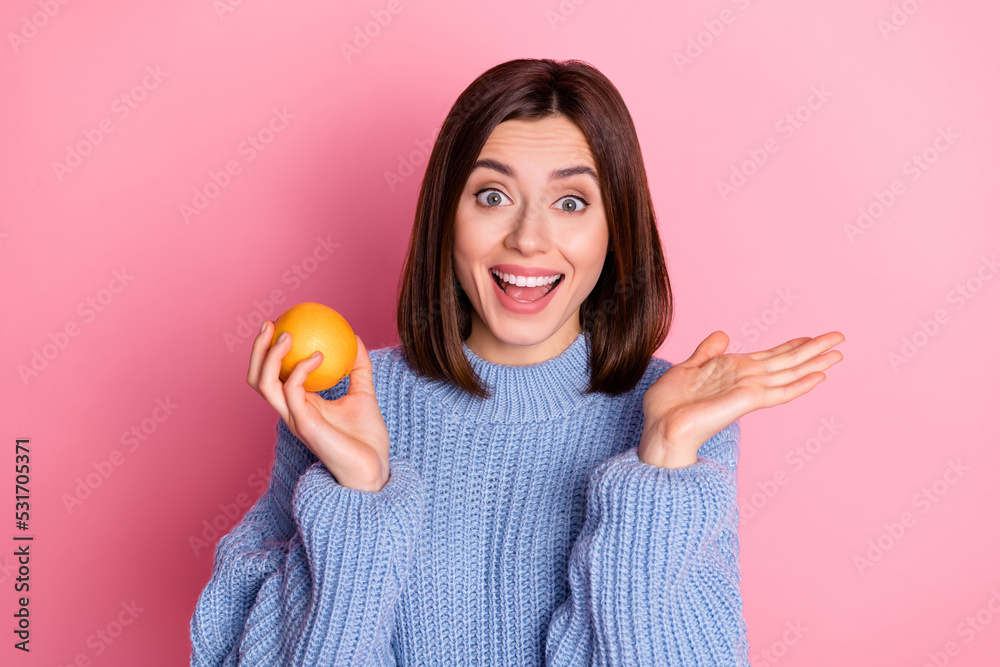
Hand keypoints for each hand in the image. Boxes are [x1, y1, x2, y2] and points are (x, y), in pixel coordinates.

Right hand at [247, 322, 390, 491]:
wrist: (374, 468)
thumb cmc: (367, 438)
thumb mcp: (364, 393)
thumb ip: (358, 367)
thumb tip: (356, 338)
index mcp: (300, 405)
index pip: (273, 376)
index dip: (268, 352)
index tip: (281, 324)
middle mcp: (291, 411)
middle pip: (257, 379)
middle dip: (257, 349)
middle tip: (271, 323)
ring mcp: (294, 419)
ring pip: (264, 384)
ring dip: (270, 355)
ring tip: (287, 334)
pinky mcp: (304, 424)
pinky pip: (293, 390)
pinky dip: (302, 368)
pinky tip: (320, 355)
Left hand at [638, 330, 845, 468]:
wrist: (660, 427)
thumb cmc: (669, 405)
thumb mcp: (688, 368)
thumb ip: (707, 352)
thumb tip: (723, 335)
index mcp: (734, 371)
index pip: (770, 356)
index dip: (791, 345)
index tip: (810, 336)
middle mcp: (746, 381)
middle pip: (787, 362)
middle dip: (813, 350)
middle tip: (840, 337)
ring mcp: (749, 391)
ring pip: (789, 373)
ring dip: (815, 363)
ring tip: (839, 353)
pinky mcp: (747, 401)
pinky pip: (779, 392)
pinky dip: (799, 385)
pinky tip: (819, 377)